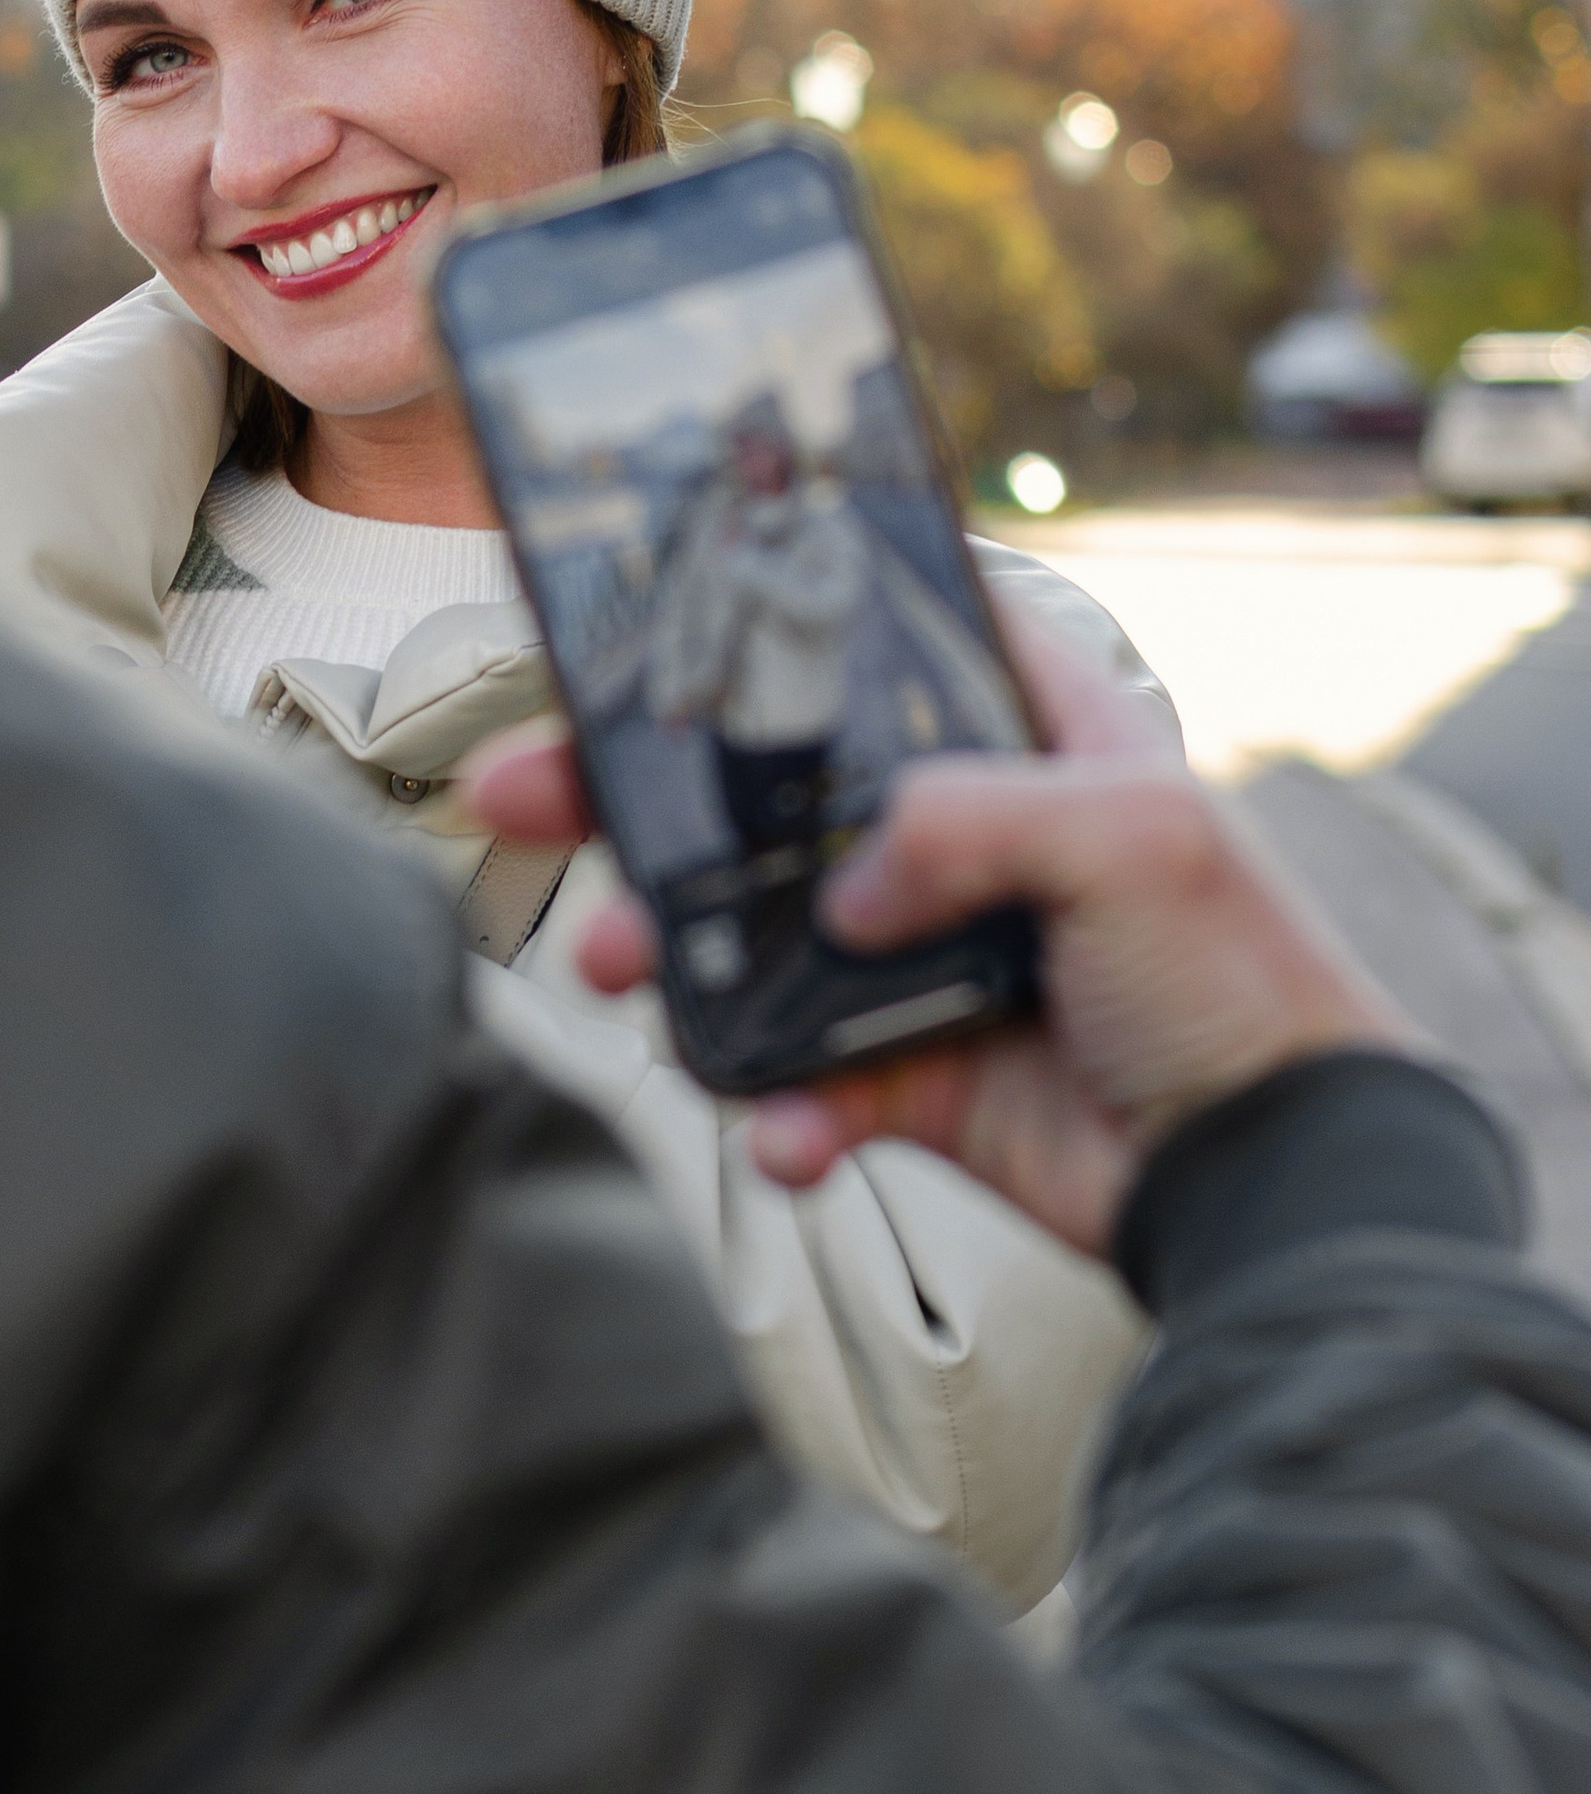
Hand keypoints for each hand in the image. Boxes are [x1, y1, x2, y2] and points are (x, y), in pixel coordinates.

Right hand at [462, 610, 1405, 1260]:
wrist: (1269, 1176)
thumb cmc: (1243, 981)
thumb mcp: (1130, 837)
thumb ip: (969, 820)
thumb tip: (848, 889)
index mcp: (1029, 742)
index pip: (879, 649)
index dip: (771, 626)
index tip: (646, 617)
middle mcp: (963, 841)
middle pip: (767, 799)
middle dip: (637, 805)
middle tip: (524, 799)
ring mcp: (925, 962)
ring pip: (752, 946)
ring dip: (672, 963)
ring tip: (621, 973)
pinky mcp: (911, 1078)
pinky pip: (801, 1086)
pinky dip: (777, 1113)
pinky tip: (790, 1131)